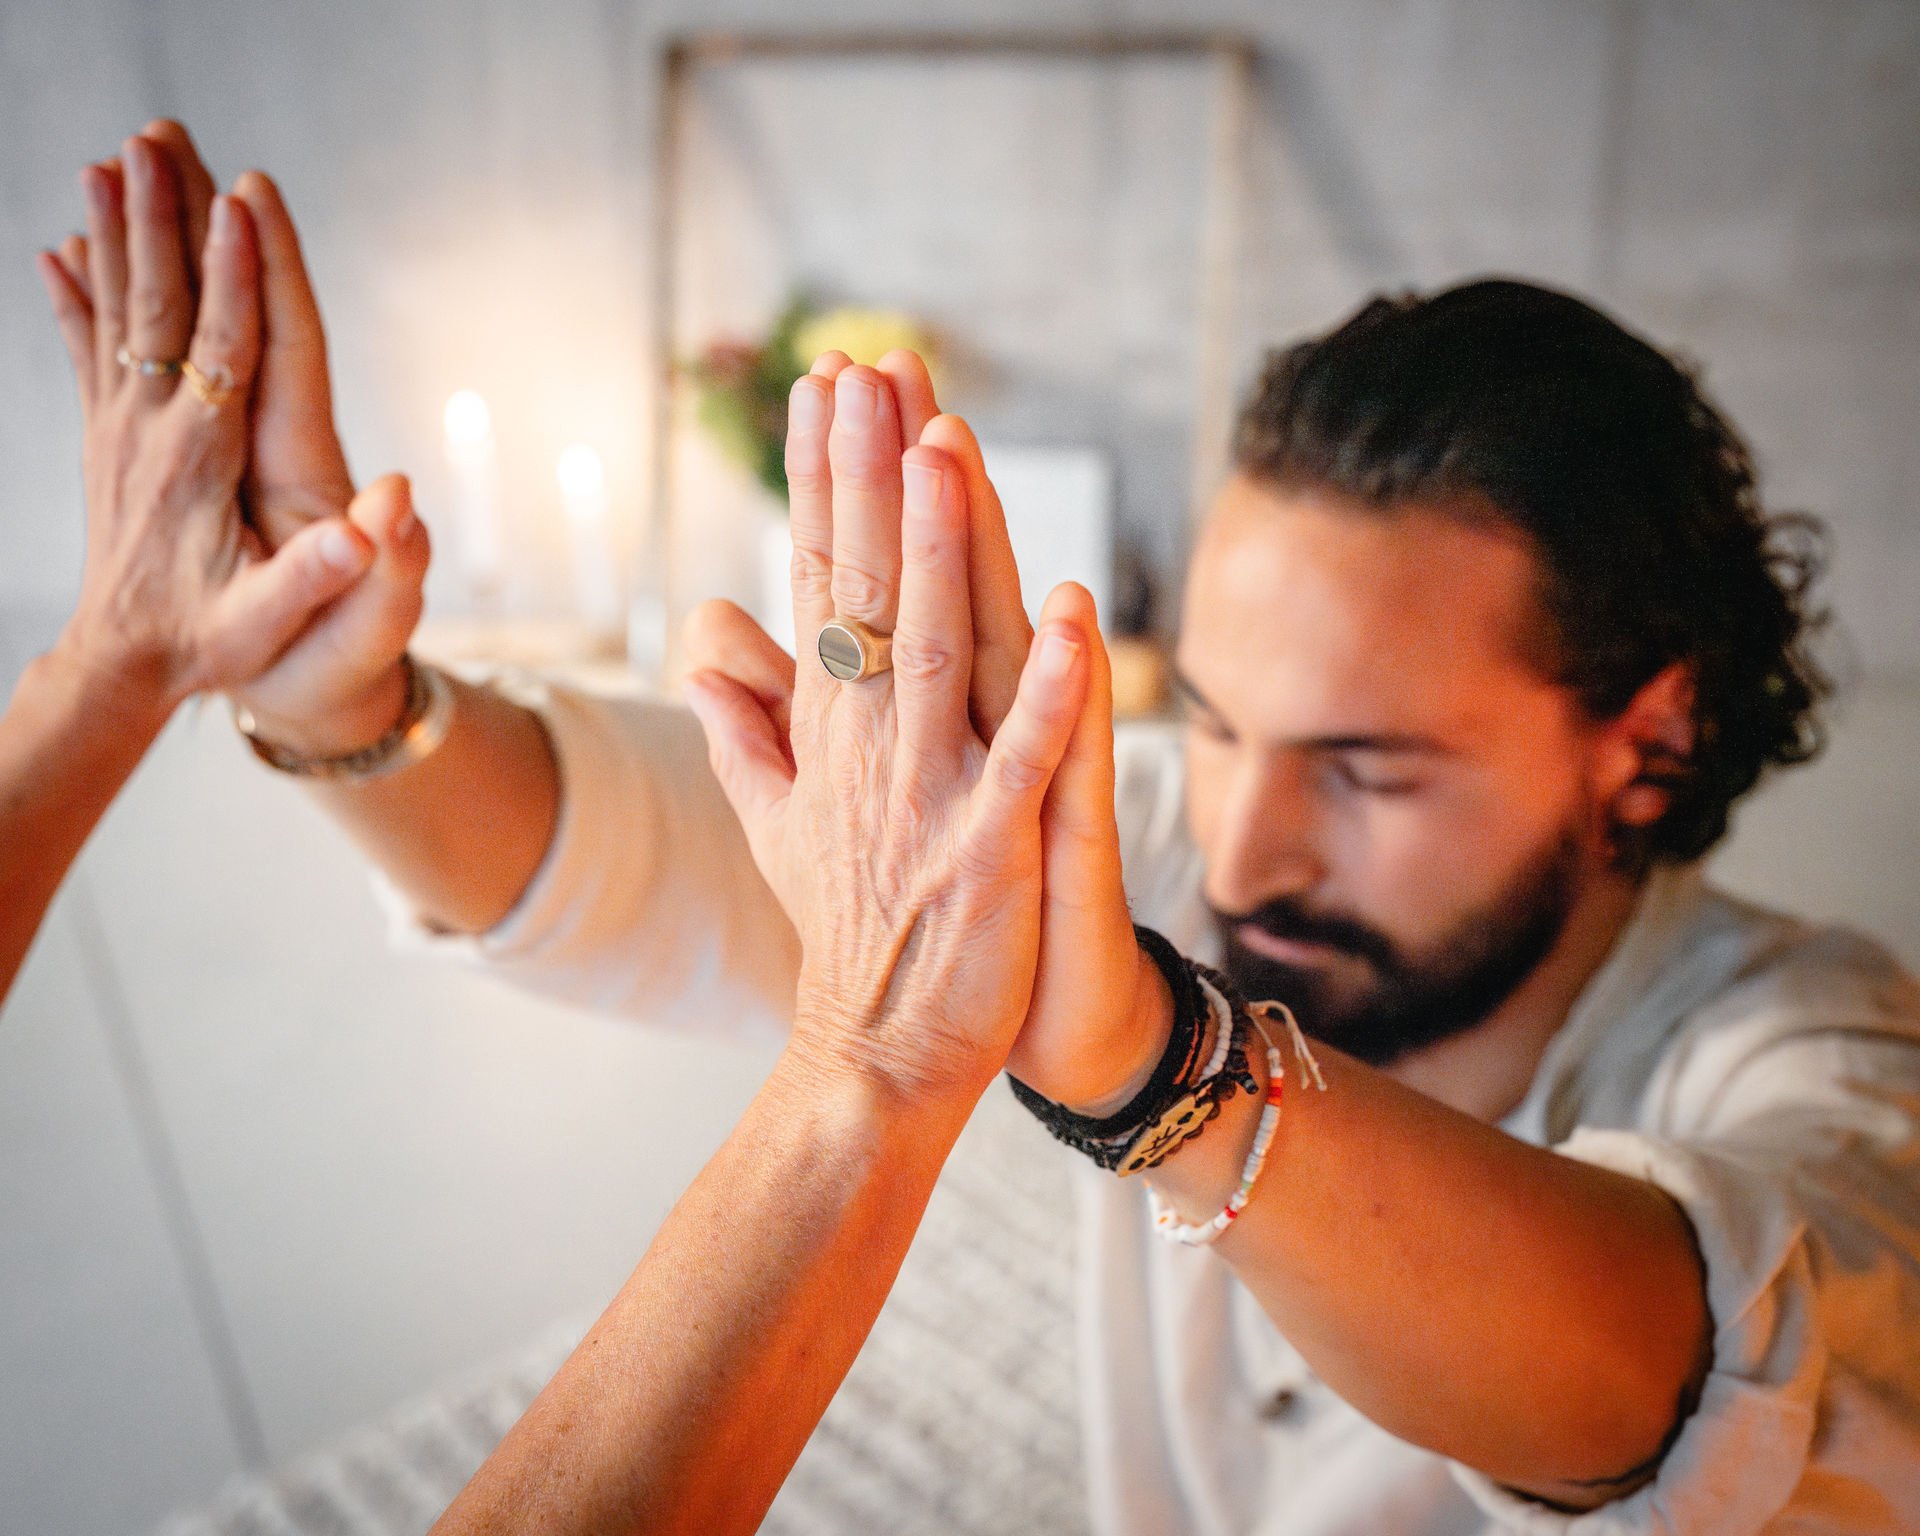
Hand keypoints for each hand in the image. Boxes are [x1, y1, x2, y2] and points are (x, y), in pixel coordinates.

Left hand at [34, 140, 376, 719]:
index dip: (234, 276)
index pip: (222, 346)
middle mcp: (151, 428)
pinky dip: (73, 295)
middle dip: (158, 218)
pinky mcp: (106, 439)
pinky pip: (87, 350)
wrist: (123, 665)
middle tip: (157, 141)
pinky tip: (58, 251)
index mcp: (200, 458)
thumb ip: (316, 576)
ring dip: (112, 232)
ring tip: (107, 161)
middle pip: (156, 303)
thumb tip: (366, 532)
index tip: (238, 205)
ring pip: (114, 309)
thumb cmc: (210, 642)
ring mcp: (120, 429)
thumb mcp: (271, 621)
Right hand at [682, 367, 1092, 1106]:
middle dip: (864, 475)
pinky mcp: (990, 847)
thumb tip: (706, 656)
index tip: (821, 392)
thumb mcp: (776, 822)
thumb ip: (746, 732)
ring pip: (930, 648)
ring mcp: (928, 794)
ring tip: (938, 445)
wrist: (877, 1053)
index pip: (816, 582)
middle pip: (861, 589)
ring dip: (936, 547)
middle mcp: (868, 746)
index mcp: (828, 730)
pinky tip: (1068, 610)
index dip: (820, 485)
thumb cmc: (845, 932)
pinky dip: (1049, 686)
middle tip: (864, 367)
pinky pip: (1025, 756)